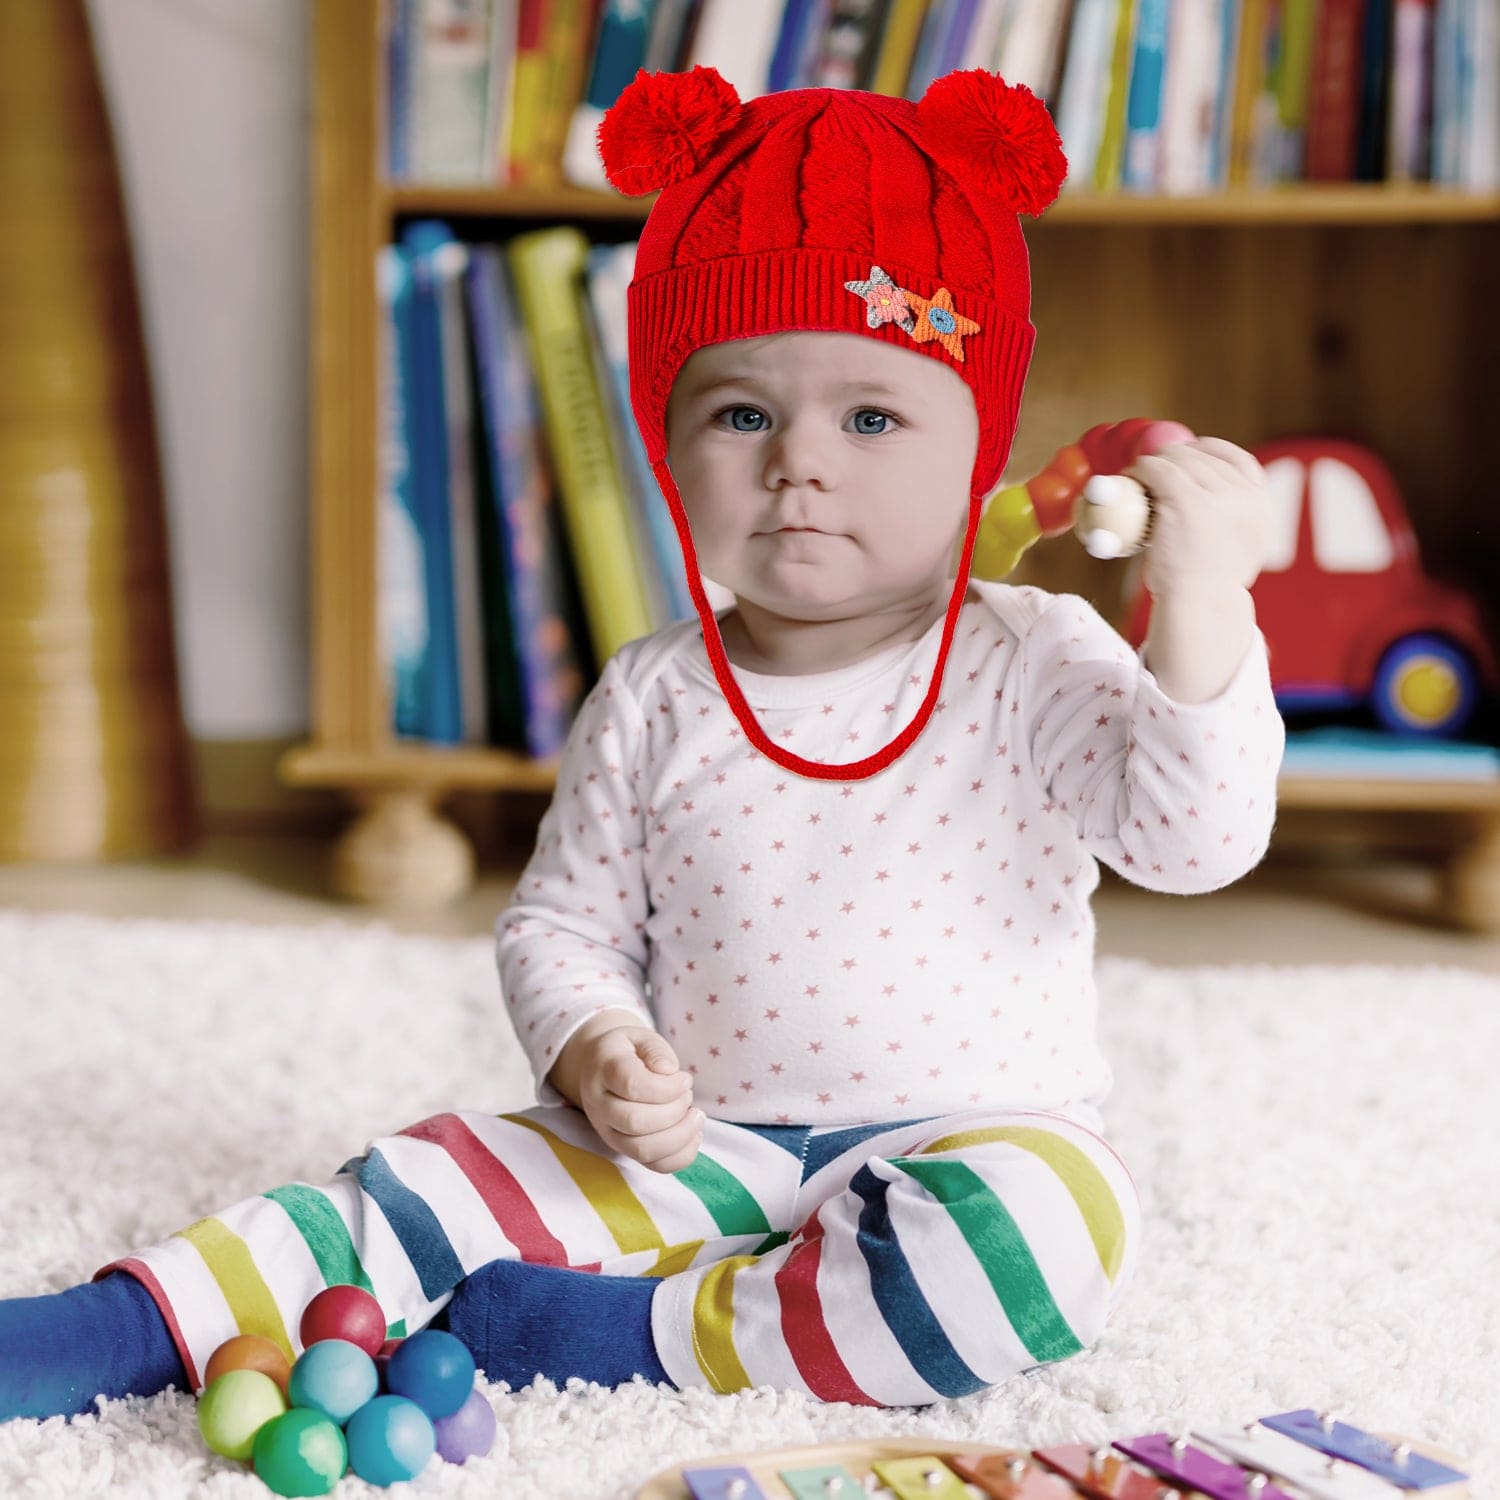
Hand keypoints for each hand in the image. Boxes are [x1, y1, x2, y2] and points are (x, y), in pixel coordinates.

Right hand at [576, 1024, 702, 1172]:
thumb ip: (655, 1049)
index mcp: (604, 1070)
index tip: (685, 1078)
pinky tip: (693, 1134)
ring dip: (680, 1135)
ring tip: (695, 1115)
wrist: (601, 1069)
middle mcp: (599, 1105)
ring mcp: (608, 1131)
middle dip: (674, 1109)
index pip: (631, 1085)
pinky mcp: (624, 1149)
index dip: (666, 1086)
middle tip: (687, 1094)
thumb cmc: (628, 1052)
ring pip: (642, 1150)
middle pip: (635, 1121)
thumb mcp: (640, 1037)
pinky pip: (653, 1165)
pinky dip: (680, 1156)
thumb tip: (668, 1071)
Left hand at [1127, 437, 1272, 597]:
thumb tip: (1212, 503)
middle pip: (1206, 457)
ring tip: (1138, 476)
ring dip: (1155, 463)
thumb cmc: (1207, 586)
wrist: (1198, 606)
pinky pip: (1158, 469)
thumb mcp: (1237, 550)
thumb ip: (1233, 522)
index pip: (1240, 461)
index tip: (1187, 456)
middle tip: (1153, 471)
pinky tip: (1130, 477)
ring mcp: (1218, 496)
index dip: (1210, 452)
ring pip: (1180, 459)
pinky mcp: (1187, 499)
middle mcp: (1246, 497)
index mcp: (1261, 508)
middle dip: (1176, 458)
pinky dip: (1140, 468)